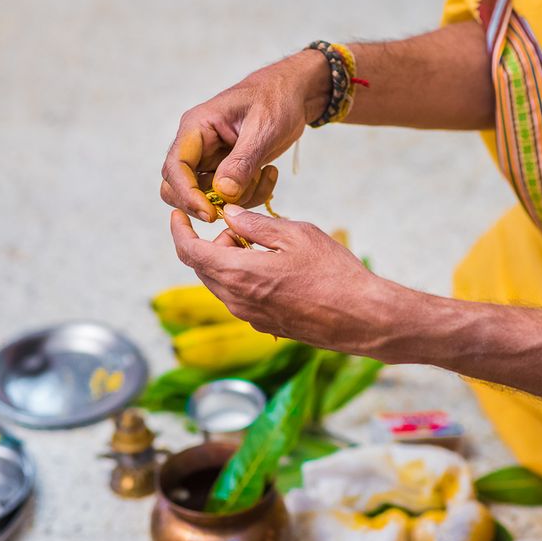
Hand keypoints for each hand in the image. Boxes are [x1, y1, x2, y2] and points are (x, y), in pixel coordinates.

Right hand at [161, 50, 329, 221]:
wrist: (292, 94)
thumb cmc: (276, 99)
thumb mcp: (263, 128)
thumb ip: (242, 161)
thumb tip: (222, 192)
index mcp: (196, 127)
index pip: (175, 167)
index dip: (187, 195)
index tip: (211, 213)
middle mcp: (197, 144)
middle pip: (177, 187)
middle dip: (204, 202)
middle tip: (236, 205)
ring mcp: (209, 159)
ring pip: (204, 196)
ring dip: (234, 199)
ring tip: (263, 176)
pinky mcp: (225, 170)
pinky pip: (226, 195)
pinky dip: (248, 195)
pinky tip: (268, 174)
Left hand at [169, 204, 398, 353]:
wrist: (363, 318)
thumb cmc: (334, 273)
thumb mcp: (295, 234)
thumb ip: (256, 225)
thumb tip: (230, 216)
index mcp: (238, 274)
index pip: (190, 252)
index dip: (179, 230)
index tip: (178, 214)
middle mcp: (237, 301)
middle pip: (202, 268)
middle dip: (212, 242)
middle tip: (241, 227)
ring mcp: (250, 317)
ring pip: (220, 283)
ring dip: (229, 261)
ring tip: (264, 246)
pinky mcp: (265, 325)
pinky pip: (239, 297)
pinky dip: (244, 278)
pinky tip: (275, 268)